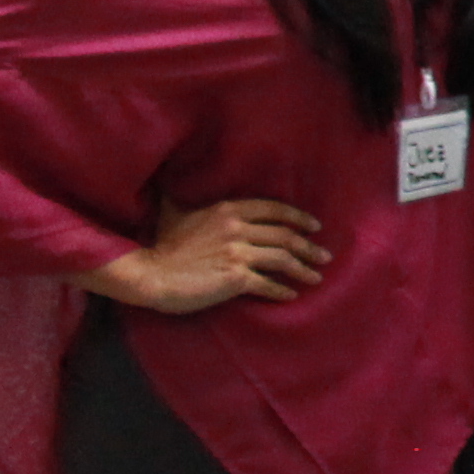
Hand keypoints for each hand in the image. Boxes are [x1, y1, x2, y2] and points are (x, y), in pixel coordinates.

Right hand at [86, 197, 326, 313]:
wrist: (150, 274)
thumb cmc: (163, 246)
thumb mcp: (177, 213)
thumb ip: (188, 199)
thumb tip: (173, 179)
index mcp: (228, 210)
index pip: (274, 210)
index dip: (299, 218)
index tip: (314, 226)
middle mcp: (237, 228)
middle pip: (285, 236)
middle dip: (309, 247)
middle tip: (324, 256)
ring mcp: (238, 253)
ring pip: (283, 259)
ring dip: (303, 269)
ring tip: (316, 277)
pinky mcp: (235, 278)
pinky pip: (268, 284)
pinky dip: (282, 290)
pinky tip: (290, 295)